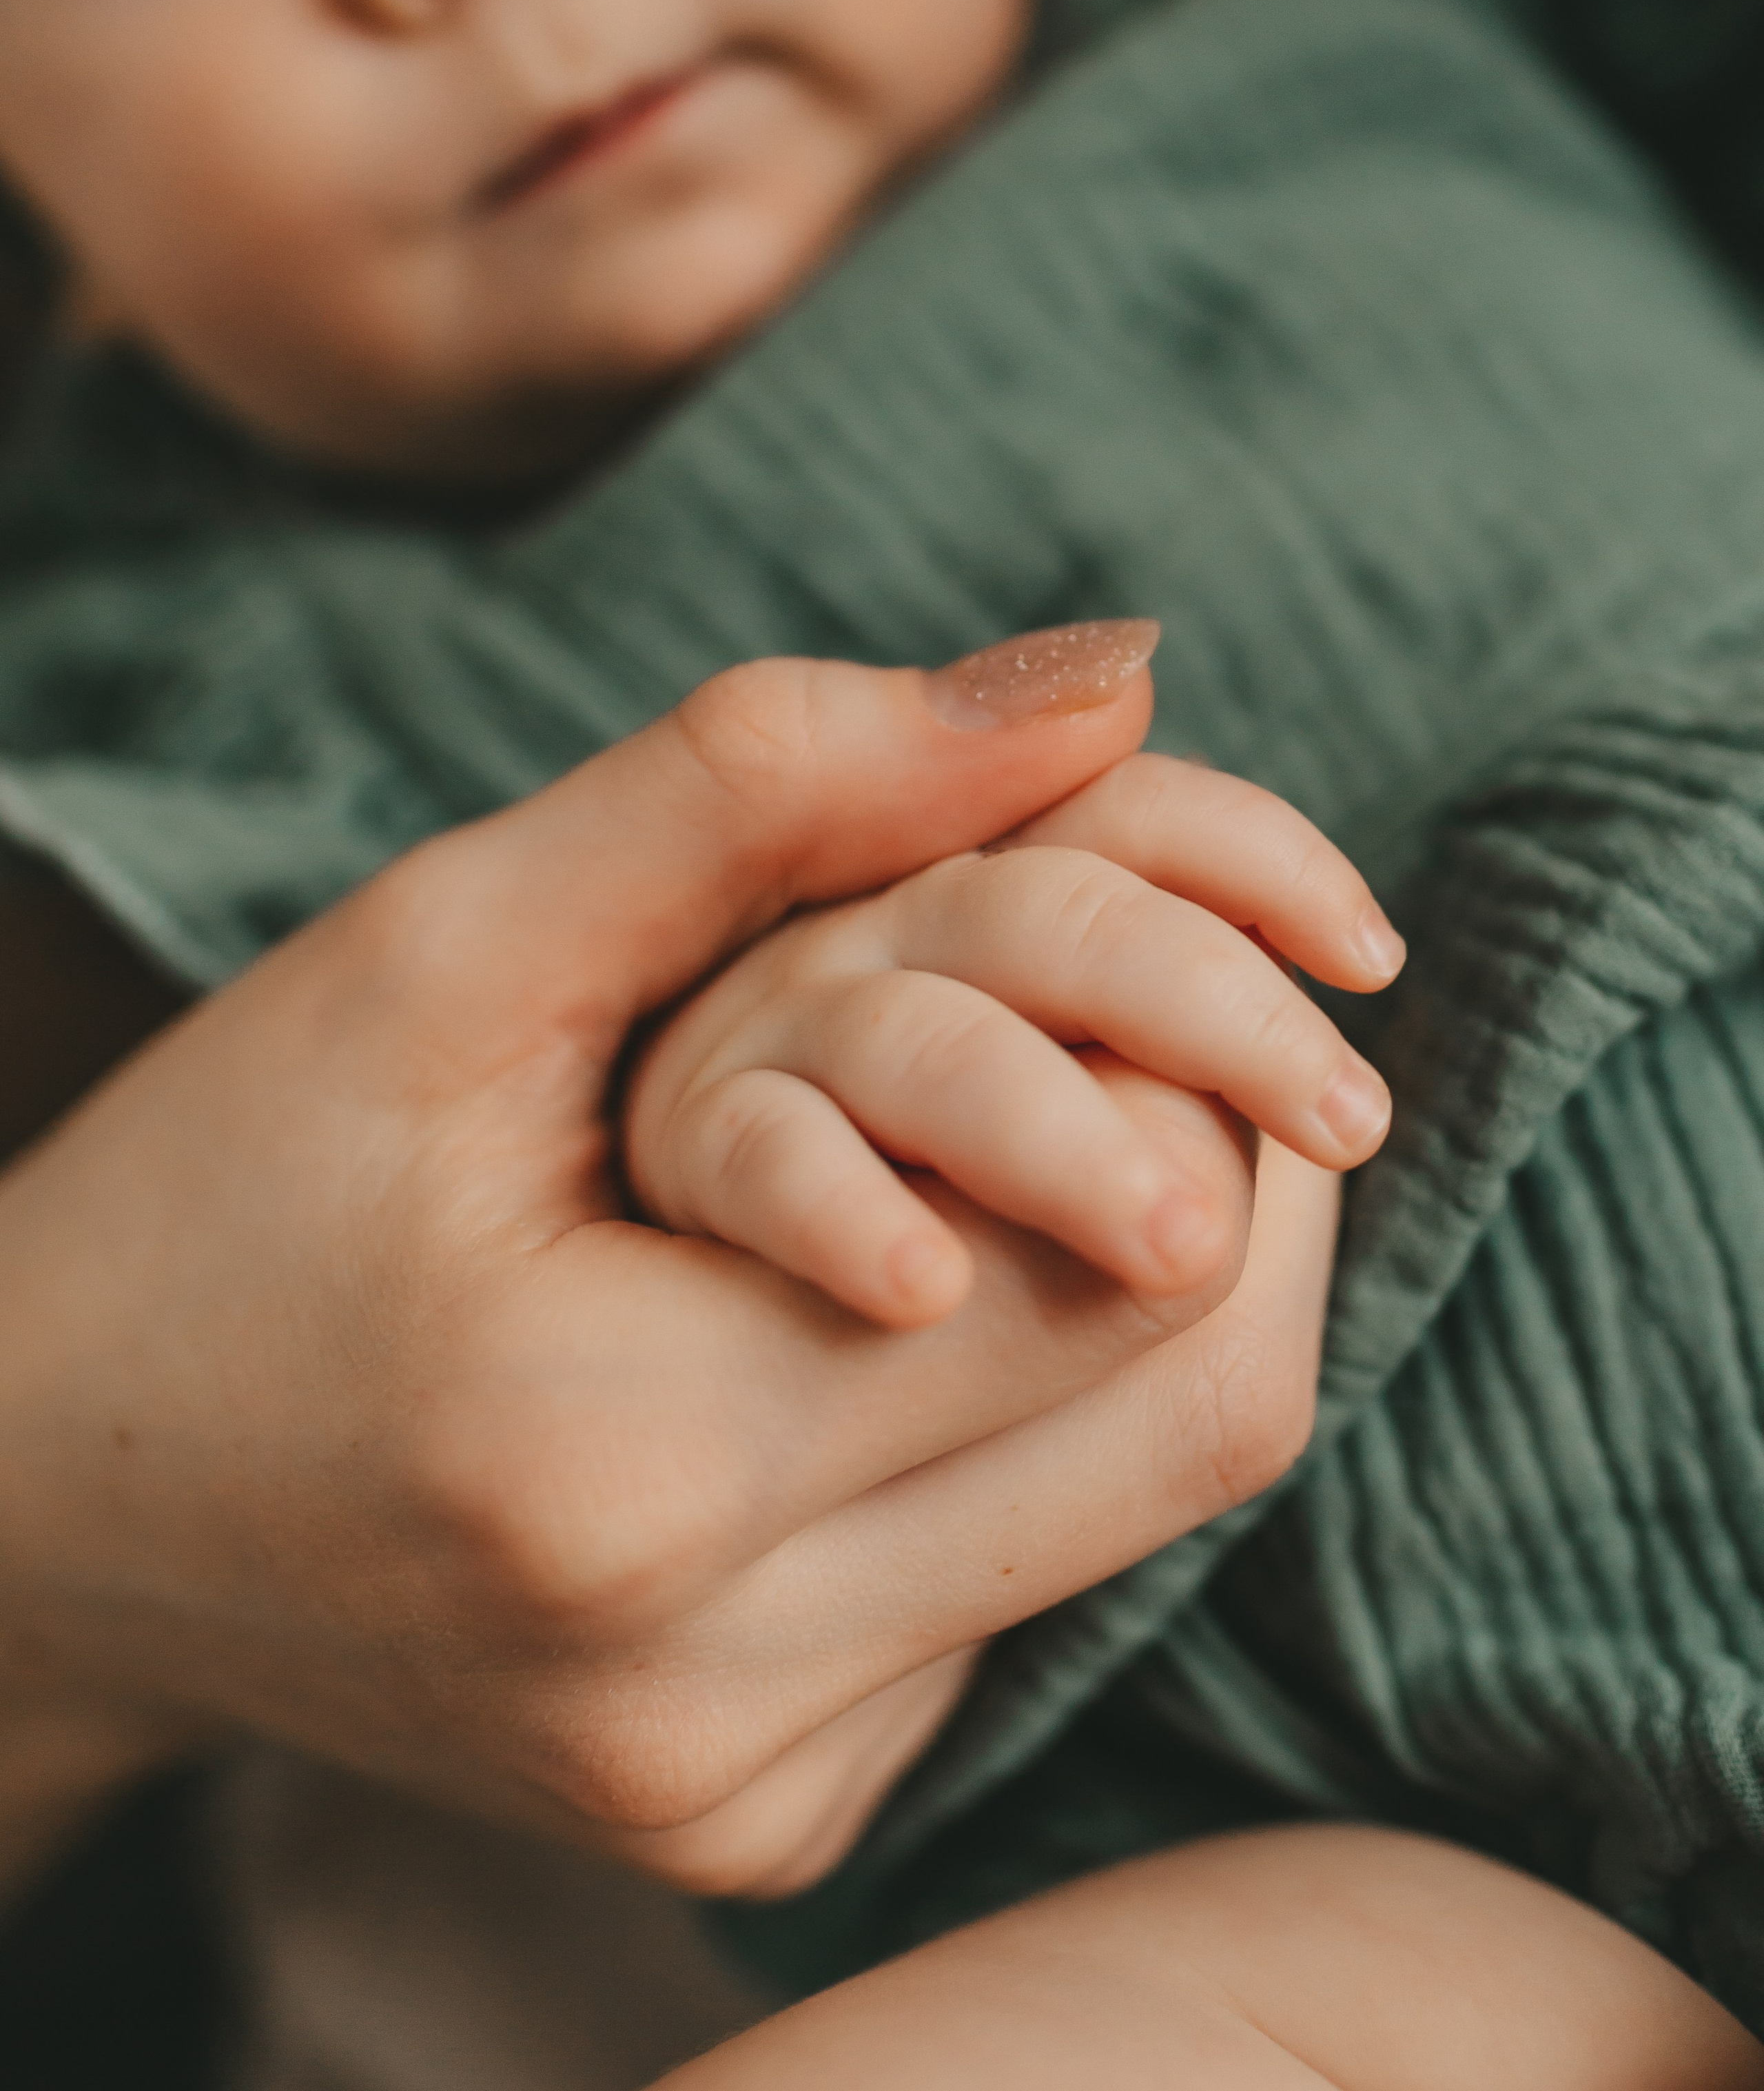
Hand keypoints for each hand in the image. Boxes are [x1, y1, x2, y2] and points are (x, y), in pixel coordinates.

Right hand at [0, 632, 1318, 1898]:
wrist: (41, 1499)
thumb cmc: (223, 1192)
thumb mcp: (450, 945)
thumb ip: (770, 785)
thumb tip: (1111, 681)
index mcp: (625, 1469)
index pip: (1130, 1258)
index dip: (1200, 1048)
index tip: (1172, 920)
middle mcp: (718, 1697)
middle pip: (1199, 1407)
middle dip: (1232, 1158)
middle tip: (1183, 1010)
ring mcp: (753, 1792)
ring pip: (1145, 1503)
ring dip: (1146, 1281)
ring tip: (1023, 1128)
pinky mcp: (770, 1822)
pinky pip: (1019, 1585)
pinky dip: (1029, 1411)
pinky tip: (898, 1306)